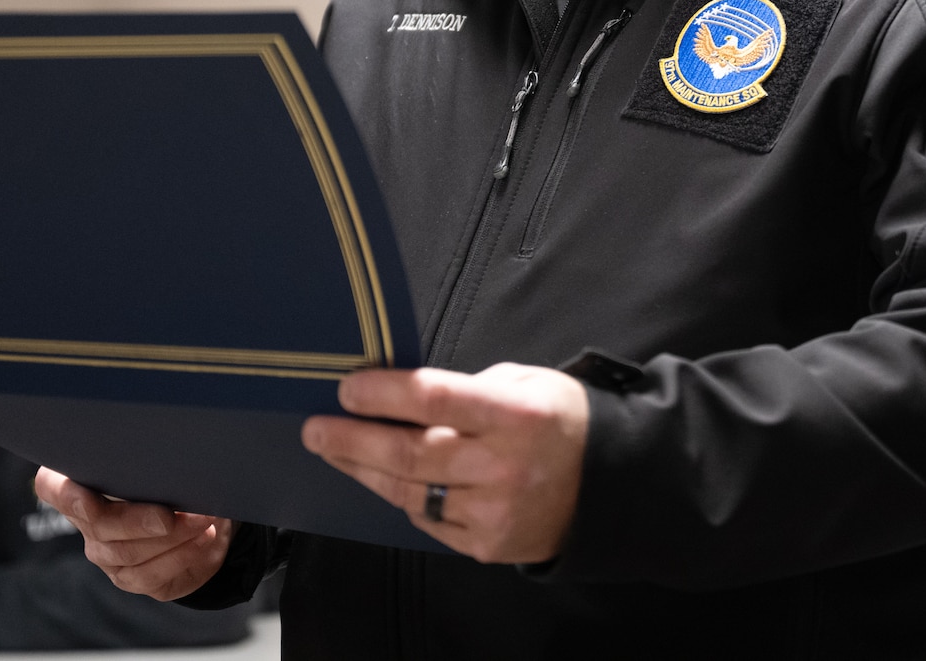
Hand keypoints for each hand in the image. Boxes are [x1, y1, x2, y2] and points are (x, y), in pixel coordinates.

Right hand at [34, 469, 234, 599]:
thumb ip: (149, 454)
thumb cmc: (171, 471)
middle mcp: (86, 521)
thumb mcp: (159, 456)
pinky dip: (182, 554)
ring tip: (203, 519)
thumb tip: (169, 449)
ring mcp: (105, 553)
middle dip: (138, 521)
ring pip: (127, 553)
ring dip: (172, 537)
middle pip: (99, 525)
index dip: (64, 494)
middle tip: (171, 514)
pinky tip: (204, 537)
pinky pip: (150, 574)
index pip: (52, 486)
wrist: (199, 510)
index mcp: (80, 481)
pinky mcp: (131, 577)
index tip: (88, 498)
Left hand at [301, 363, 588, 563]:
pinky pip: (429, 520)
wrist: (610, 485)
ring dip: (364, 470)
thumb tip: (404, 393)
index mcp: (515, 414)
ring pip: (410, 491)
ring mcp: (494, 510)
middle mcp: (503, 464)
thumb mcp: (527, 382)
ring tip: (334, 452)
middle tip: (315, 428)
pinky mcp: (488, 544)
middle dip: (352, 438)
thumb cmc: (561, 421)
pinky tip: (384, 480)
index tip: (347, 387)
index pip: (434, 397)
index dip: (384, 393)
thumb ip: (470, 388)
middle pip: (409, 451)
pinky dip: (403, 498)